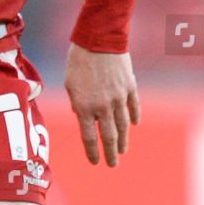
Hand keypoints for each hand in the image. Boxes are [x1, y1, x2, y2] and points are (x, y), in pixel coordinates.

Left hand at [64, 44, 139, 166]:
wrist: (99, 39)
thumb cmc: (78, 61)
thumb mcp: (70, 84)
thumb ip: (77, 104)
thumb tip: (83, 117)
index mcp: (85, 107)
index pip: (89, 137)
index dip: (93, 152)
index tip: (95, 162)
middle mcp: (103, 107)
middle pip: (109, 137)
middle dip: (110, 153)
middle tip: (112, 165)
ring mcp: (119, 98)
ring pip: (123, 125)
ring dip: (123, 140)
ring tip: (122, 150)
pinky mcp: (130, 87)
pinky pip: (133, 107)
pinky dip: (134, 117)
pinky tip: (133, 125)